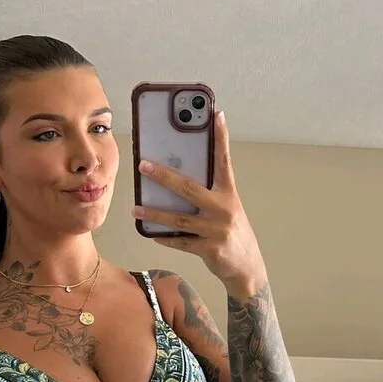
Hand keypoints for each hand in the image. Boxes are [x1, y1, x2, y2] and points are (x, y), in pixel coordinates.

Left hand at [133, 110, 266, 293]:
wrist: (247, 266)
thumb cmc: (232, 232)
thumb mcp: (227, 209)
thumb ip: (209, 194)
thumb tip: (176, 180)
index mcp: (229, 194)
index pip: (223, 160)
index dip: (220, 137)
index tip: (215, 114)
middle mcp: (223, 209)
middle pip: (189, 188)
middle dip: (164, 176)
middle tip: (143, 164)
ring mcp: (216, 229)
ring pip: (179, 218)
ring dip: (155, 213)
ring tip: (136, 208)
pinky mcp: (209, 248)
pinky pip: (180, 242)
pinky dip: (165, 238)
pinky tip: (151, 233)